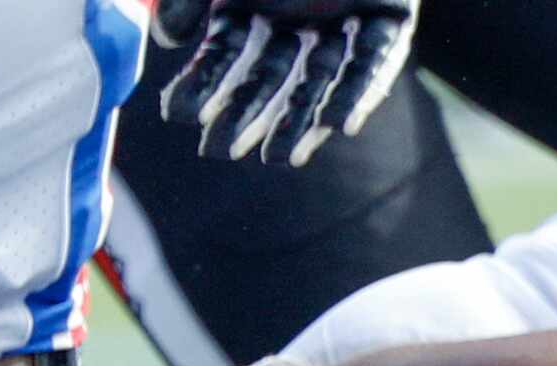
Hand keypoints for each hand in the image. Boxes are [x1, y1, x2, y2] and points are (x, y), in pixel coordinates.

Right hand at [152, 0, 418, 165]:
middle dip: (247, 115)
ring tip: (279, 160)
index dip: (204, 85)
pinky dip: (358, 94)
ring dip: (300, 120)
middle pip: (269, 79)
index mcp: (255, 5)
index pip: (224, 57)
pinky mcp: (389, 21)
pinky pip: (374, 64)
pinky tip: (340, 128)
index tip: (182, 117)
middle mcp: (296, 19)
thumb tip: (167, 39)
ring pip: (319, 81)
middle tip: (222, 151)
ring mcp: (342, 21)